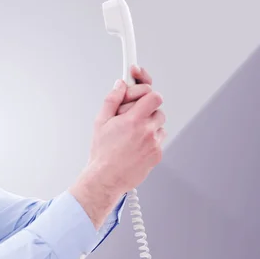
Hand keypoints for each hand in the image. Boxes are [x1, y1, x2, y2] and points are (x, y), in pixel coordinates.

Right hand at [69, 68, 165, 227]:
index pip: (152, 94)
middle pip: (157, 107)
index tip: (139, 80)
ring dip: (148, 123)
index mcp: (133, 120)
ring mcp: (154, 143)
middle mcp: (147, 130)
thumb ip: (112, 100)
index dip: (145, 88)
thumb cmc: (101, 152)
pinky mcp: (157, 154)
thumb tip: (120, 85)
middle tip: (131, 112)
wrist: (106, 178)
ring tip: (131, 132)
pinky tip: (134, 144)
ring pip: (159, 123)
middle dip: (145, 107)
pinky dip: (149, 138)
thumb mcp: (100, 122)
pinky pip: (158, 138)